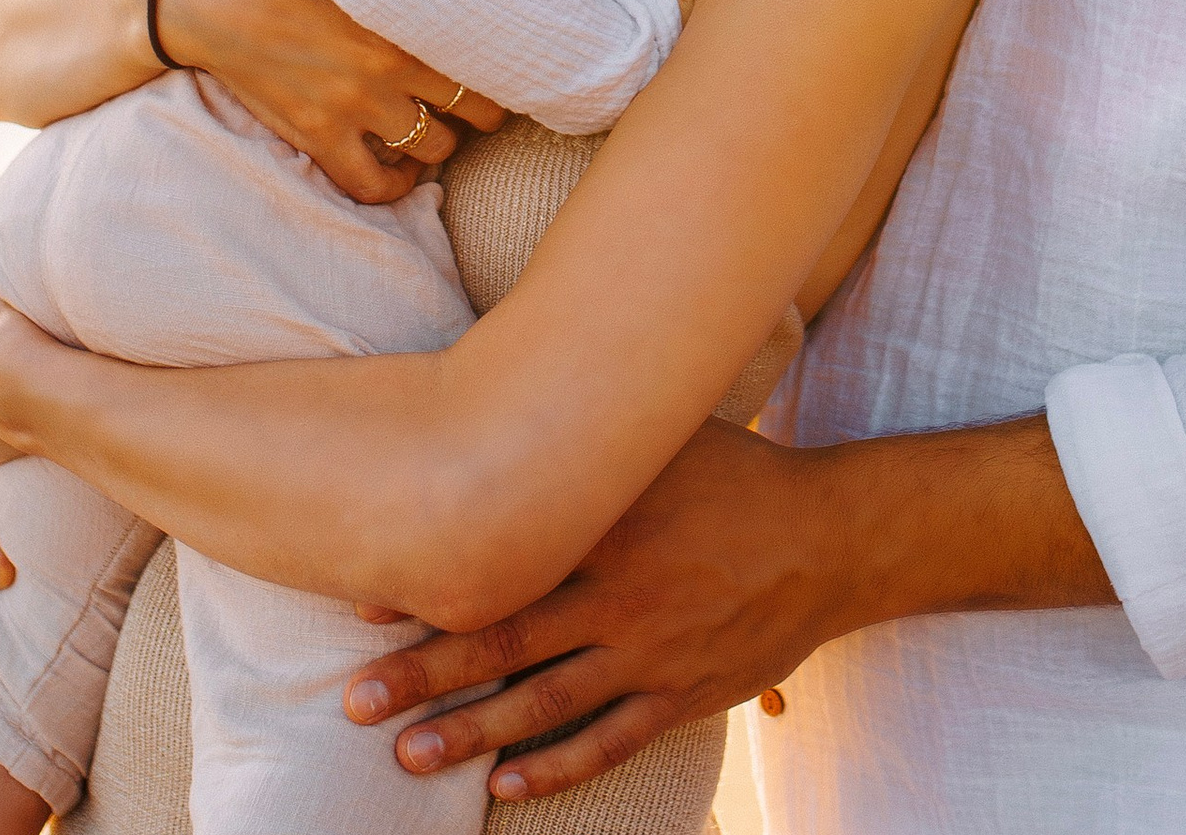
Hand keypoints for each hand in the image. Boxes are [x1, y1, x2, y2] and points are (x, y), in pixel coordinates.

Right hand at [157, 0, 506, 197]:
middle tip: (474, 99)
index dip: (506, 60)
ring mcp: (354, 105)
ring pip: (435, 148)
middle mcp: (391, 63)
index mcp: (408, 9)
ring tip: (434, 128)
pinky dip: (393, 185)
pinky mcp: (317, 134)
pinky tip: (397, 169)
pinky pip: (372, 184)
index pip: (488, 50)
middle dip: (482, 106)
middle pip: (475, 106)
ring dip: (439, 141)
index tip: (504, 58)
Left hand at [340, 421, 850, 803]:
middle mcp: (624, 593)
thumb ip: (592, 432)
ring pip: (547, 705)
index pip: (507, 559)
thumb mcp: (665, 437)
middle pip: (509, 642)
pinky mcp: (683, 694)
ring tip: (408, 755)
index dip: (436, 585)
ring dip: (472, 735)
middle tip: (357, 702)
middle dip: (427, 674)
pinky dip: (555, 769)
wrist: (828, 537)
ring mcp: (653, 652)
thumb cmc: (736, 471)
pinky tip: (503, 788)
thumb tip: (512, 397)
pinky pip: (610, 741)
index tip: (363, 605)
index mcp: (610, 524)